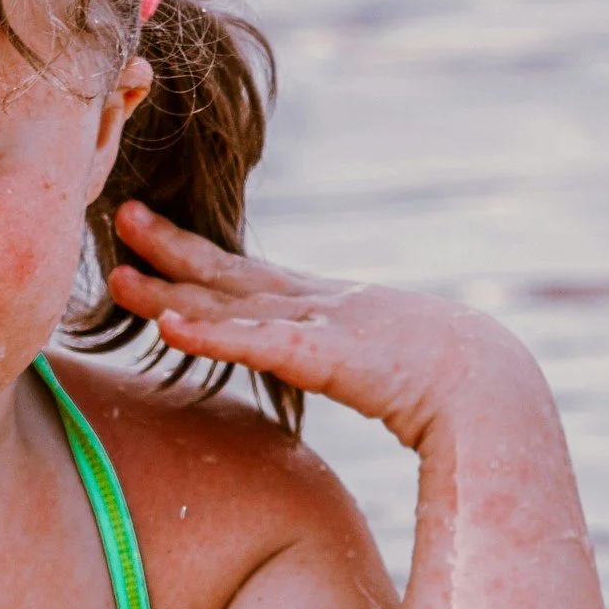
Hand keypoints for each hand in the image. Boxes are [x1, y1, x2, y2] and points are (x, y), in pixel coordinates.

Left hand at [107, 201, 532, 446]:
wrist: (491, 388)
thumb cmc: (449, 384)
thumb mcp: (382, 362)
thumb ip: (344, 358)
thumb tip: (327, 366)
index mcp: (325, 306)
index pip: (244, 275)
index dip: (194, 254)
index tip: (147, 232)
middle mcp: (314, 304)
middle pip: (224, 276)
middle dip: (168, 250)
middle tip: (118, 219)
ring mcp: (317, 325)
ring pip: (227, 306)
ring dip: (169, 292)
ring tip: (117, 275)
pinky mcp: (324, 355)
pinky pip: (254, 345)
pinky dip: (209, 334)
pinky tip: (167, 323)